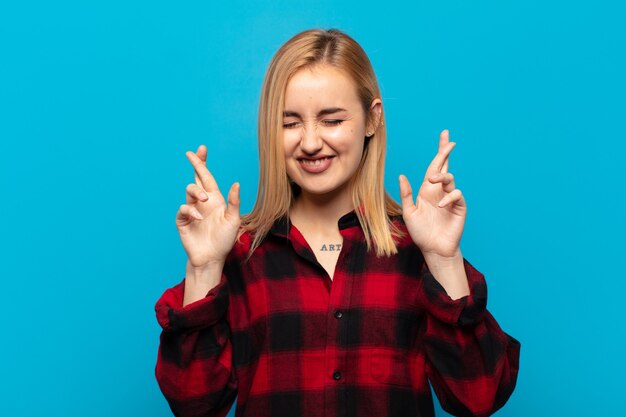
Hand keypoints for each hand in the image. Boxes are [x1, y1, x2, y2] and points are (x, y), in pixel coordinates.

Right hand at [175, 144, 240, 267]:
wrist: (212, 258)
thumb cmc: (224, 240)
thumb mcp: (234, 220)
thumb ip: (234, 202)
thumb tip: (236, 183)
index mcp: (215, 199)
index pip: (208, 177)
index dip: (203, 163)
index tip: (200, 149)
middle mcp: (202, 202)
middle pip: (196, 178)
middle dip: (194, 165)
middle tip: (190, 155)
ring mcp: (192, 210)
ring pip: (189, 191)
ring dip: (196, 191)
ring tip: (204, 199)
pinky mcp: (183, 220)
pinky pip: (183, 209)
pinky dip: (190, 210)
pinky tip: (198, 217)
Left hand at [399, 129, 466, 257]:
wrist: (434, 249)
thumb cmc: (421, 233)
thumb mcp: (409, 213)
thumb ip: (406, 194)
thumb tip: (401, 175)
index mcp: (427, 190)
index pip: (434, 167)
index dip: (439, 152)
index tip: (445, 137)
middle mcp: (439, 191)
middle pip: (445, 166)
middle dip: (446, 152)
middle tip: (449, 141)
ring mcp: (450, 198)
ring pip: (450, 179)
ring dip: (442, 177)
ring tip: (433, 181)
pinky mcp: (459, 207)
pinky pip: (456, 195)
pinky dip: (449, 197)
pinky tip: (441, 206)